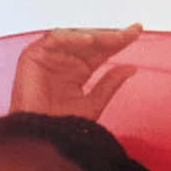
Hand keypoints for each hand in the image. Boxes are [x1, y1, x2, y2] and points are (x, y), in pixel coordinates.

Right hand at [9, 24, 141, 119]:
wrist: (39, 139)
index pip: (102, 51)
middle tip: (132, 32)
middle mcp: (65, 61)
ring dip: (97, 36)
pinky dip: (71, 38)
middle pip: (91, 42)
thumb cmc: (61, 126)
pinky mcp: (33, 55)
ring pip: (75, 37)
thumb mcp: (93, 104)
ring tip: (116, 38)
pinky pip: (54, 39)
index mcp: (79, 71)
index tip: (137, 31)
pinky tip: (89, 41)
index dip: (119, 41)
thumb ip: (110, 85)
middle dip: (112, 36)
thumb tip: (132, 68)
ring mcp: (49, 56)